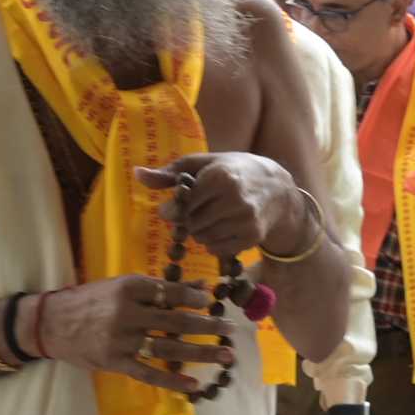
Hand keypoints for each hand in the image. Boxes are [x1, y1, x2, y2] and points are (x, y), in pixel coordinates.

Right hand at [25, 272, 237, 398]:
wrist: (52, 323)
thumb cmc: (90, 301)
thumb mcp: (120, 286)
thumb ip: (156, 288)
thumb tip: (198, 287)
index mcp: (129, 288)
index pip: (170, 291)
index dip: (194, 297)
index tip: (211, 300)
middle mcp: (127, 313)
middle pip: (176, 321)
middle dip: (207, 326)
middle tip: (231, 329)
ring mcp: (121, 340)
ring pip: (168, 347)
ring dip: (200, 353)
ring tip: (224, 356)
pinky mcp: (115, 362)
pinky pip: (148, 373)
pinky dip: (171, 380)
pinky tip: (193, 386)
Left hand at [133, 151, 312, 268]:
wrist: (277, 189)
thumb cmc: (234, 171)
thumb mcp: (203, 164)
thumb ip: (170, 172)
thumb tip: (137, 174)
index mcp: (220, 177)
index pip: (183, 203)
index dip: (176, 207)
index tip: (176, 206)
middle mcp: (234, 200)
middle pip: (191, 223)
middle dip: (188, 220)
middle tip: (197, 211)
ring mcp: (245, 221)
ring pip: (202, 238)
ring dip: (199, 232)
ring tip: (210, 218)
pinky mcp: (251, 238)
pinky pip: (217, 249)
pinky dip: (213, 242)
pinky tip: (221, 228)